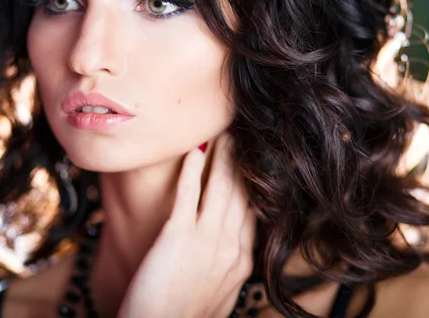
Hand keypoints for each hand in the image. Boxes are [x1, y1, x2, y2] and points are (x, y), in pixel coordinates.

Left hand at [117, 132, 256, 317]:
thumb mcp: (220, 294)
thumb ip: (228, 266)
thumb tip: (232, 245)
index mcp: (241, 261)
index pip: (251, 211)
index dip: (251, 183)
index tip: (251, 162)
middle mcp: (229, 248)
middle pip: (240, 194)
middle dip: (242, 162)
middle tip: (243, 135)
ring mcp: (205, 241)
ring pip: (220, 188)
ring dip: (224, 156)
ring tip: (225, 132)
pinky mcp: (177, 238)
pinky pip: (188, 195)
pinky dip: (192, 170)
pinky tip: (195, 150)